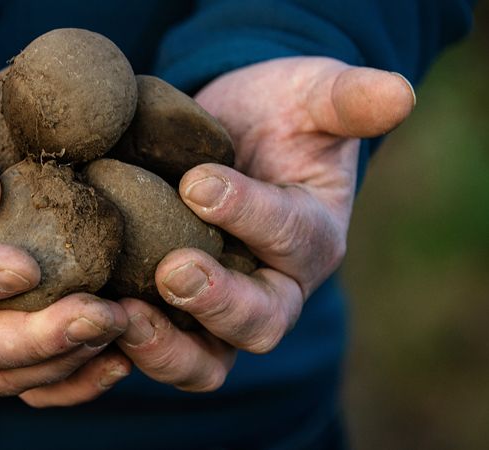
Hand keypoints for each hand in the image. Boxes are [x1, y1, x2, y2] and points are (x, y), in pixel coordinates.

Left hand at [117, 57, 415, 390]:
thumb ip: (348, 100)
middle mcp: (272, 287)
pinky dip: (124, 343)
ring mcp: (220, 308)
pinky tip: (88, 315)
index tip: (199, 183)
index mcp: (312, 238)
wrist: (228, 134)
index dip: (250, 215)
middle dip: (219, 304)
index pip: (291, 239)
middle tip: (173, 273)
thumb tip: (399, 93)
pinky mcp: (172, 312)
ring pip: (207, 360)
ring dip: (165, 347)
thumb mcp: (312, 96)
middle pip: (258, 324)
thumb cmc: (275, 115)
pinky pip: (155, 347)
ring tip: (121, 316)